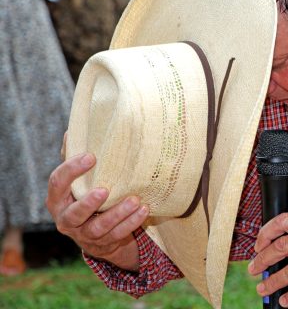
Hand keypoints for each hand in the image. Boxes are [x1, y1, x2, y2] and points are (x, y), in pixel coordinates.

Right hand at [47, 134, 148, 270]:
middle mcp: (66, 219)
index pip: (57, 183)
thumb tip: (73, 129)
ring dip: (118, 214)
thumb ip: (74, 157)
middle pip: (73, 213)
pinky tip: (143, 210)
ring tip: (135, 200)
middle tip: (105, 190)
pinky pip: (117, 235)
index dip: (71, 170)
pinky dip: (131, 223)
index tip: (91, 156)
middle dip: (88, 203)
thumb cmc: (86, 195)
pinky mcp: (102, 243)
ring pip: (98, 228)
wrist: (96, 232)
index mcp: (57, 199)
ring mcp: (83, 234)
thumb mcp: (79, 179)